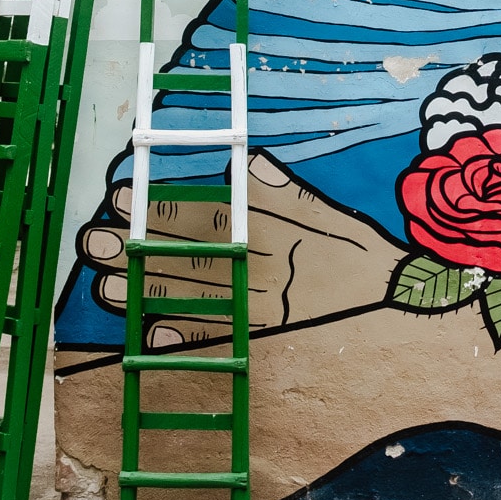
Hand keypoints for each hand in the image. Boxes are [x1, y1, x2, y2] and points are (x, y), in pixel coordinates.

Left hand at [78, 151, 402, 335]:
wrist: (406, 305)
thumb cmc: (366, 255)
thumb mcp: (334, 214)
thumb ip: (290, 192)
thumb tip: (249, 162)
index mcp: (281, 235)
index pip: (212, 218)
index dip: (165, 208)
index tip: (124, 198)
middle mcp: (270, 272)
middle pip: (195, 258)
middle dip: (141, 250)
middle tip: (94, 241)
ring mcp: (270, 307)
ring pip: (199, 298)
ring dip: (149, 293)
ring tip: (103, 285)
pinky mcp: (274, 336)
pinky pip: (227, 337)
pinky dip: (189, 335)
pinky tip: (152, 330)